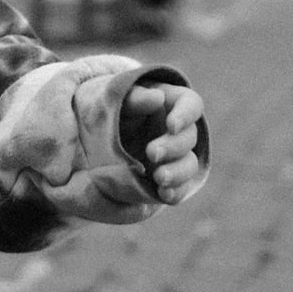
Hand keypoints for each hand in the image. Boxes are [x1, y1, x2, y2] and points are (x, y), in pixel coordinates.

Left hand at [119, 82, 204, 203]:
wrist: (100, 138)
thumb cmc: (116, 110)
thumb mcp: (119, 100)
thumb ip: (136, 98)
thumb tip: (157, 97)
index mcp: (173, 104)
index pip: (191, 104)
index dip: (186, 115)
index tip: (171, 126)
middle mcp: (180, 132)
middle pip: (189, 138)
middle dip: (173, 147)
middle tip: (151, 153)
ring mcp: (176, 157)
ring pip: (189, 165)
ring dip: (177, 172)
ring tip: (159, 177)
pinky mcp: (170, 179)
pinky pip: (181, 188)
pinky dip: (175, 192)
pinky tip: (163, 194)